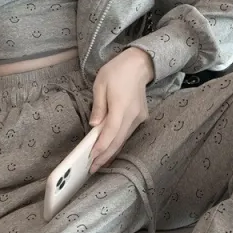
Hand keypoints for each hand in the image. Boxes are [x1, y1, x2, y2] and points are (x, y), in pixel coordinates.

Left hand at [88, 47, 154, 172]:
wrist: (139, 64)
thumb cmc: (117, 71)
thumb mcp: (100, 84)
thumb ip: (98, 107)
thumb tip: (94, 126)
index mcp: (121, 106)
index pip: (110, 132)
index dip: (101, 146)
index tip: (91, 157)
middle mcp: (132, 115)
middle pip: (118, 140)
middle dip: (105, 156)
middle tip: (92, 168)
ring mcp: (139, 117)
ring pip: (124, 139)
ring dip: (111, 152)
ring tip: (98, 163)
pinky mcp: (141, 117)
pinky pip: (128, 133)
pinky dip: (118, 143)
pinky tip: (109, 150)